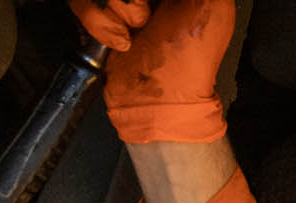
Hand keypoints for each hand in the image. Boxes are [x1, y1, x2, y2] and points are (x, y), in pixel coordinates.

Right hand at [68, 0, 233, 143]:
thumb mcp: (213, 4)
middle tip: (146, 15)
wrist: (162, 100)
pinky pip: (81, 1)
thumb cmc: (193, 55)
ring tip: (137, 30)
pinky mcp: (96, 14)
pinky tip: (122, 41)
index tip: (146, 8)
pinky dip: (99, 22)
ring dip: (116, 5)